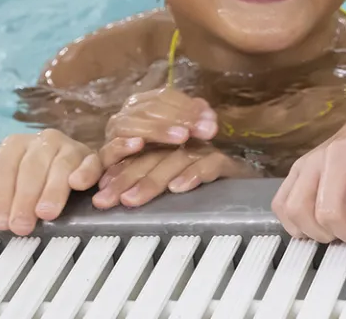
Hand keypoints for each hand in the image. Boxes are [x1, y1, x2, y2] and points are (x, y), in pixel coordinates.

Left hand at [0, 129, 99, 234]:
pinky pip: (92, 161)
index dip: (1, 194)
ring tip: (47, 213)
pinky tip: (80, 186)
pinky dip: (87, 172)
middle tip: (22, 225)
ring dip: (54, 189)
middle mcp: (42, 141)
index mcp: (14, 145)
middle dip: (26, 197)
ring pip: (62, 163)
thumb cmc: (16, 187)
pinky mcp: (92, 158)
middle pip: (33, 165)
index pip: (5, 165)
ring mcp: (69, 148)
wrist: (53, 185)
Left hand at [92, 140, 257, 208]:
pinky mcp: (225, 162)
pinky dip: (193, 174)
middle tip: (109, 200)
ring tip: (132, 200)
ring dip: (152, 180)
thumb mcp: (166, 183)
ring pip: (175, 159)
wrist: (244, 188)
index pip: (137, 154)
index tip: (100, 192)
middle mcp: (183, 145)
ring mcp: (204, 151)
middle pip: (151, 155)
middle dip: (127, 177)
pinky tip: (178, 188)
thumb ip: (140, 183)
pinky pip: (209, 163)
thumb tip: (104, 197)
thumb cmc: (200, 187)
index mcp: (165, 147)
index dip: (117, 170)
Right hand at [99, 87, 217, 168]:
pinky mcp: (105, 157)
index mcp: (143, 104)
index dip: (188, 107)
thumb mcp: (183, 135)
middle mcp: (126, 115)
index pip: (165, 97)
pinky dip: (122, 145)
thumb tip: (209, 119)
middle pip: (150, 108)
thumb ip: (195, 123)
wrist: (132, 181)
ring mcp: (112, 135)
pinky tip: (139, 144)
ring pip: (131, 124)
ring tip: (182, 137)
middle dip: (180, 118)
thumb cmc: (164, 154)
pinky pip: (109, 149)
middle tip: (205, 131)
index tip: (211, 121)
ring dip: (158, 129)